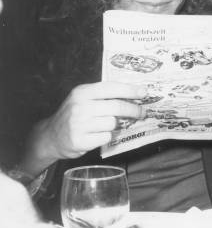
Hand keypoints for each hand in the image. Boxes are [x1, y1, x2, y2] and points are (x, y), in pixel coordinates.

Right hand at [22, 82, 146, 175]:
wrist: (50, 136)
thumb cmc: (74, 115)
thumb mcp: (84, 99)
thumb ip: (104, 95)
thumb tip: (135, 94)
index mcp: (82, 92)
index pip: (111, 87)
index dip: (130, 90)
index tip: (144, 92)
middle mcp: (80, 106)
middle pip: (116, 107)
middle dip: (133, 110)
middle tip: (142, 112)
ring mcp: (79, 124)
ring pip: (113, 123)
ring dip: (116, 125)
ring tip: (107, 125)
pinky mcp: (80, 140)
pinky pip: (106, 137)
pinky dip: (106, 136)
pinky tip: (97, 135)